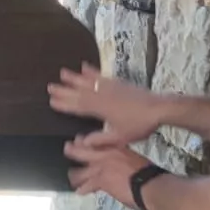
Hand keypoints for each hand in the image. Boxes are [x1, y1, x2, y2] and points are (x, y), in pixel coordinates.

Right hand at [49, 64, 169, 142]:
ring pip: (89, 81)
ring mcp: (110, 87)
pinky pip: (101, 76)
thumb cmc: (140, 124)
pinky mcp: (118, 82)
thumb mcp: (120, 137)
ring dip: (75, 78)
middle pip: (80, 92)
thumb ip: (100, 139)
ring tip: (63, 73)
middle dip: (64, 90)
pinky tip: (85, 67)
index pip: (78, 106)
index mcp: (101, 109)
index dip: (65, 104)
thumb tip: (82, 142)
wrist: (158, 108)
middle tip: (50, 87)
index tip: (52, 101)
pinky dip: (92, 71)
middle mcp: (103, 95)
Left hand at [64, 129, 149, 209]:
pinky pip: (86, 186)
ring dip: (74, 174)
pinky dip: (82, 189)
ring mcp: (101, 167)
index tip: (79, 139)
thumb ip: (123, 157)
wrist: (149, 185)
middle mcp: (106, 154)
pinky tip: (80, 191)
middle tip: (68, 149)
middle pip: (82, 150)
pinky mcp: (100, 181)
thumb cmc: (148, 173)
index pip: (96, 139)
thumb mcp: (135, 158)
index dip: (85, 140)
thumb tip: (120, 163)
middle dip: (73, 150)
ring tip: (72, 176)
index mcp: (116, 146)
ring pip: (80, 170)